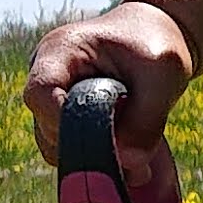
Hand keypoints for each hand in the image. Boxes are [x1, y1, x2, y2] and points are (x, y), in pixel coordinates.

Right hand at [26, 1, 196, 202]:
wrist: (155, 38)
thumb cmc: (156, 44)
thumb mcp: (162, 73)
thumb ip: (146, 120)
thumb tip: (127, 164)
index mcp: (60, 50)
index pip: (41, 93)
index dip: (64, 122)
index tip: (103, 138)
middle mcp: (47, 74)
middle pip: (46, 126)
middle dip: (87, 148)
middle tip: (132, 161)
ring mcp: (52, 97)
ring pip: (56, 145)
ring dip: (93, 158)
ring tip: (136, 158)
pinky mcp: (64, 116)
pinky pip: (70, 148)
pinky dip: (97, 157)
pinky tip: (128, 154)